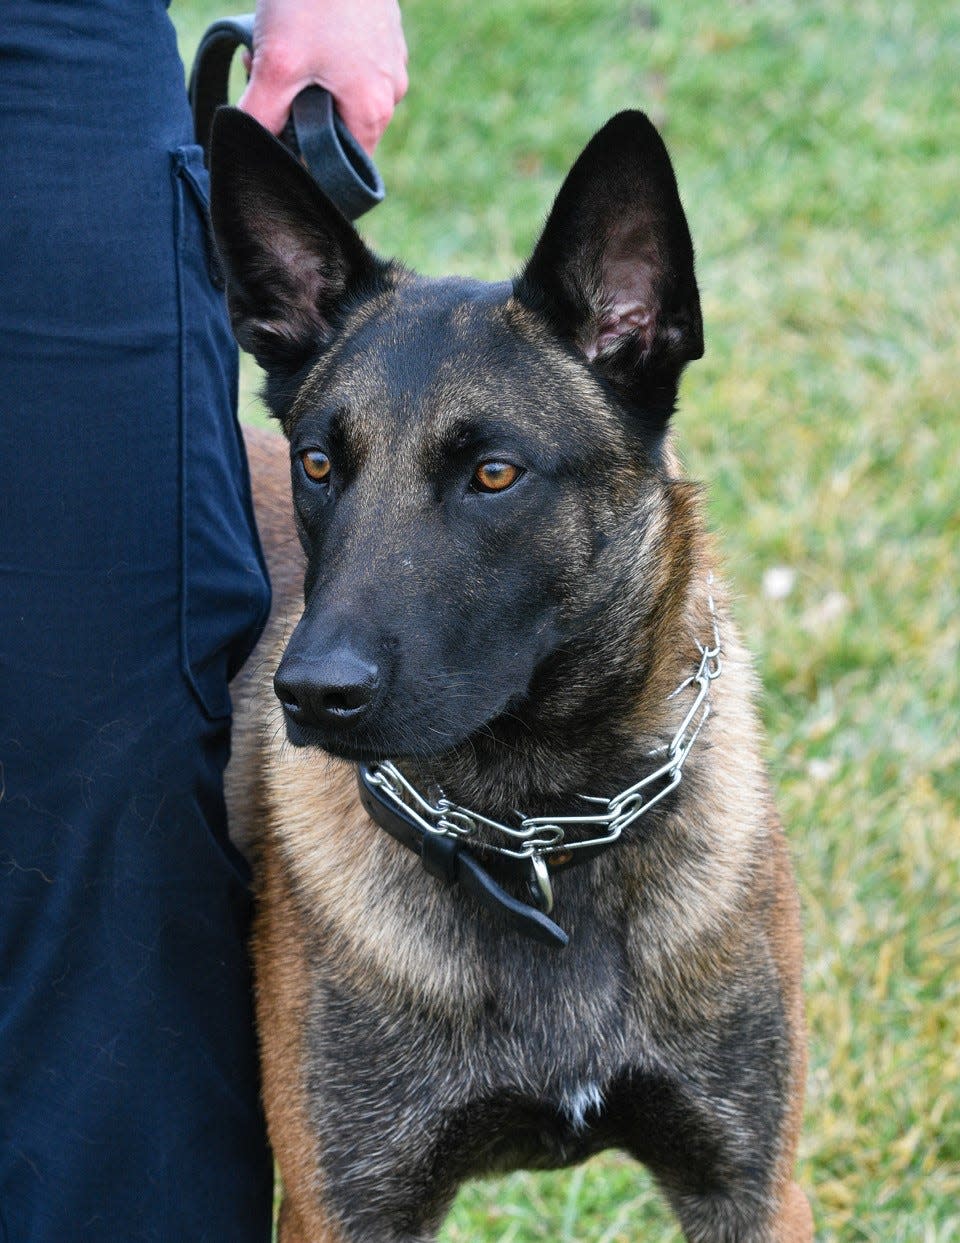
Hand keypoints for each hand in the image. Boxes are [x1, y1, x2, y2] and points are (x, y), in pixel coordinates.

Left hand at [238, 0, 407, 153]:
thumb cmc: (311, 0)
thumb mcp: (277, 66)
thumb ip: (262, 118)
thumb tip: (252, 148)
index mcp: (374, 112)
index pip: (341, 165)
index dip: (304, 157)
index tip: (273, 128)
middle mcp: (392, 91)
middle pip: (337, 125)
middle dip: (297, 109)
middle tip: (264, 77)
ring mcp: (391, 57)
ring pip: (339, 88)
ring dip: (303, 77)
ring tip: (277, 44)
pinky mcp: (383, 29)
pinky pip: (348, 57)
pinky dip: (318, 50)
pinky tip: (298, 24)